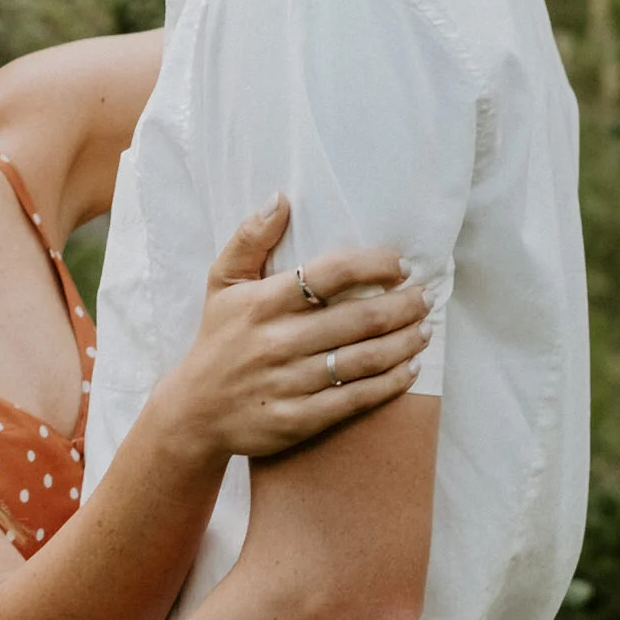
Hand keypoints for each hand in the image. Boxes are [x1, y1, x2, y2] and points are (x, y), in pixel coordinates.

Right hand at [154, 196, 430, 460]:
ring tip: (424, 329)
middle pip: (356, 320)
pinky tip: (408, 370)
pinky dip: (388, 384)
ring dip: (402, 343)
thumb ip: (249, 238)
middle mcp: (276, 342)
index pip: (329, 274)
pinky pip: (353, 400)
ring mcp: (287, 383)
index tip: (400, 266)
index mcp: (261, 303)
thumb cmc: (218, 338)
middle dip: (402, 306)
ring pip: (361, 360)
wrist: (195, 412)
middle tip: (425, 297)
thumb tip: (280, 198)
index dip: (373, 266)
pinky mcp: (296, 420)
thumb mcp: (222, 283)